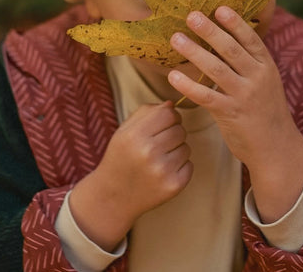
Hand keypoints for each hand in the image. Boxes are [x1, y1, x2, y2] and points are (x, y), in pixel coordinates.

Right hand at [69, 102, 191, 249]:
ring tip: (160, 158)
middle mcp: (148, 152)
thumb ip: (147, 112)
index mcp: (135, 135)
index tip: (164, 123)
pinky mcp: (173, 186)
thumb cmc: (120, 158)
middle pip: (180, 130)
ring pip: (186, 147)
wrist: (113, 197)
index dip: (169, 116)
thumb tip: (172, 104)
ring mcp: (162, 171)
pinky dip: (180, 166)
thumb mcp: (124, 130)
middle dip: (173, 133)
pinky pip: (189, 164)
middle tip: (160, 143)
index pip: (169, 113)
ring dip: (177, 150)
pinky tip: (164, 171)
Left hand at [168, 5, 302, 221]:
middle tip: (192, 15)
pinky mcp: (230, 114)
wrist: (276, 147)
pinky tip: (173, 75)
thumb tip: (224, 37)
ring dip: (194, 52)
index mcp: (265, 66)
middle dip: (210, 31)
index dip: (235, 23)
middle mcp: (257, 78)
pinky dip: (188, 85)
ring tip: (176, 38)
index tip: (219, 7)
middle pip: (231, 50)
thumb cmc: (266, 109)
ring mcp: (244, 96)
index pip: (250, 39)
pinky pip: (206, 96)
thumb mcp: (266, 80)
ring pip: (216, 69)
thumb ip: (249, 61)